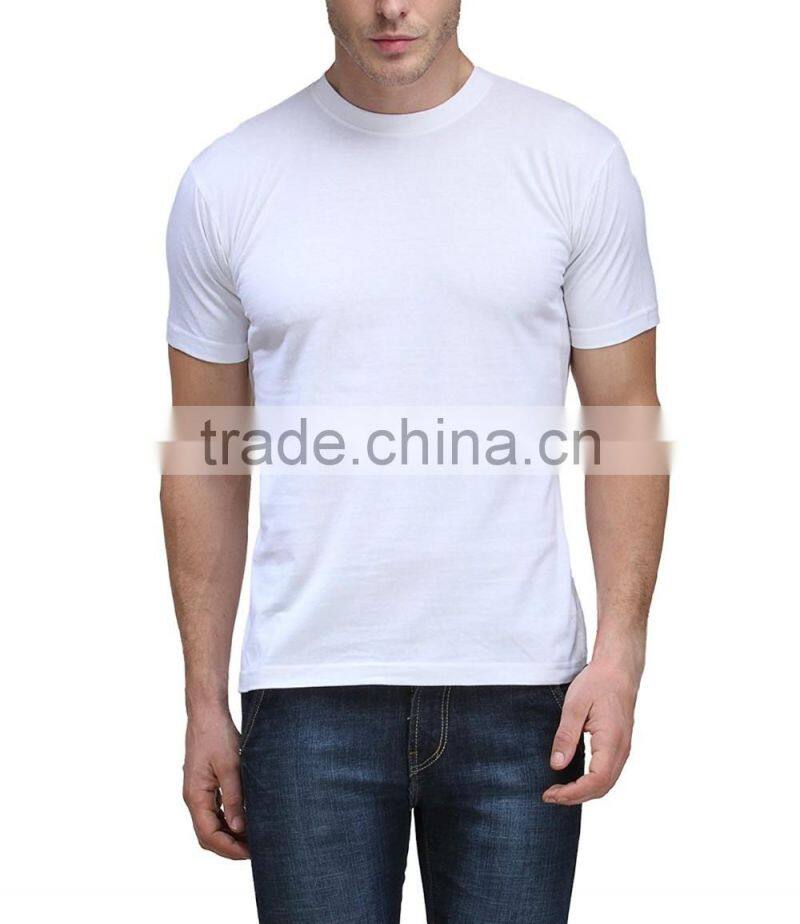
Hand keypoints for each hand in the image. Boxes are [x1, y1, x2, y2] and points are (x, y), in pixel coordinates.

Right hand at [183, 707, 248, 858]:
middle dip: (229, 846)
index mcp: (195, 796)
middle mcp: (193, 798)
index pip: (208, 835)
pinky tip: (244, 818)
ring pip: (210, 824)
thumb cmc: (217, 735)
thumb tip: (238, 827)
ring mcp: (198, 792)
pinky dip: (227, 819)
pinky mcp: (204, 785)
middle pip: (207, 834)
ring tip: (253, 837)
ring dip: (229, 834)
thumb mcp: (230, 767)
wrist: (207, 713)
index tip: (250, 853)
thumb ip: (233, 798)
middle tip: (255, 849)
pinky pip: (213, 810)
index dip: (229, 848)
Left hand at [543, 656, 639, 804]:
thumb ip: (566, 736)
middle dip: (576, 797)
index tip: (551, 794)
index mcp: (612, 741)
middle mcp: (622, 750)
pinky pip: (608, 773)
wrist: (619, 669)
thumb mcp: (575, 706)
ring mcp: (623, 749)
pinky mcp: (620, 746)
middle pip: (602, 787)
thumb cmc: (597, 683)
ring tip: (558, 790)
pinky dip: (591, 782)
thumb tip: (557, 765)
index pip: (596, 781)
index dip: (573, 793)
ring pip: (606, 783)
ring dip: (583, 792)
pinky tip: (574, 778)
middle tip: (549, 795)